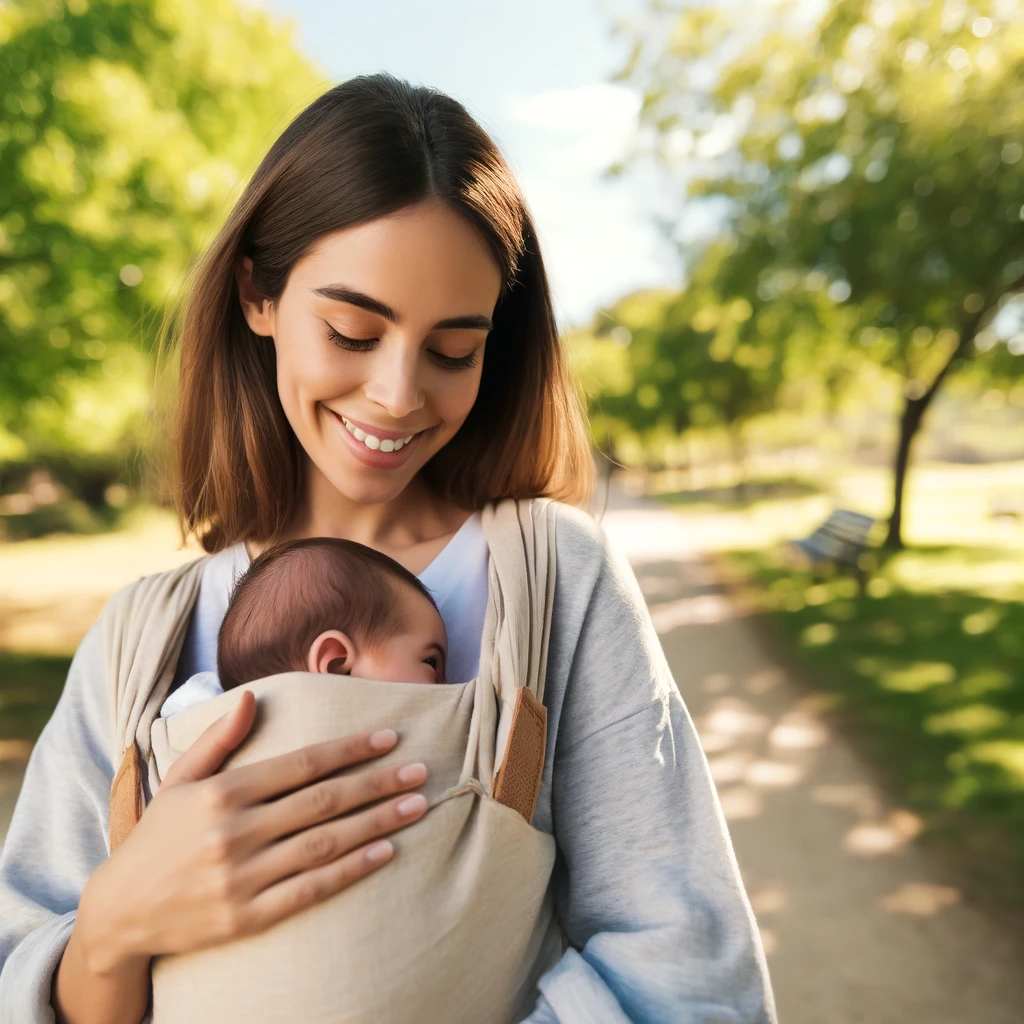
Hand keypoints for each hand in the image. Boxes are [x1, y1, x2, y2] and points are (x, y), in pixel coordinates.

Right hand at [78, 690, 427, 971]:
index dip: (350, 749)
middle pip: (323, 801)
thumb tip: (251, 695)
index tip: (390, 737)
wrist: (119, 910)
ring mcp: (241, 877)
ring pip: (324, 844)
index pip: (302, 763)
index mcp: (223, 792)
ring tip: (416, 806)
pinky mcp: (246, 918)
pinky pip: (311, 890)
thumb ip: (219, 738)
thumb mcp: (181, 780)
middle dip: (377, 783)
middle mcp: (235, 832)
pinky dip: (351, 870)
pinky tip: (384, 853)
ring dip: (376, 823)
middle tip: (420, 771)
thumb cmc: (158, 837)